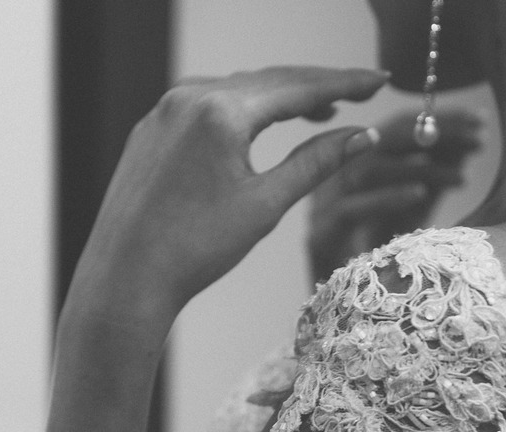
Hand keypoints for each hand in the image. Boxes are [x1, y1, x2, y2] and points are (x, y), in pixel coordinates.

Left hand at [69, 66, 386, 325]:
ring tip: (320, 112)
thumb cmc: (194, 250)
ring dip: (280, 97)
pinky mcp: (150, 129)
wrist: (125, 277)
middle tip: (362, 89)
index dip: (345, 83)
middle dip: (318, 86)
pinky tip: (259, 125)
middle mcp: (188, 97)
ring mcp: (164, 110)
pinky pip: (205, 107)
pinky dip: (242, 110)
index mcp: (220, 112)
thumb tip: (363, 137)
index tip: (380, 80)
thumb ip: (315, 164)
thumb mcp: (265, 205)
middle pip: (269, 81)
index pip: (299, 88)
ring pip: (237, 91)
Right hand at [306, 108, 481, 281]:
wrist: (345, 313)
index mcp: (357, 165)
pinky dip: (386, 198)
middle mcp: (336, 177)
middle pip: (380, 138)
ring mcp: (324, 205)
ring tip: (460, 175)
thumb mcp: (415, 211)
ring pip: (367, 170)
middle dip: (432, 133)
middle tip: (477, 136)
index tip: (481, 121)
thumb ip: (434, 175)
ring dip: (417, 167)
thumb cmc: (381, 263)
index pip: (397, 128)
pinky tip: (420, 196)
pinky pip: (352, 208)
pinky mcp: (319, 235)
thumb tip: (468, 141)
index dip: (438, 119)